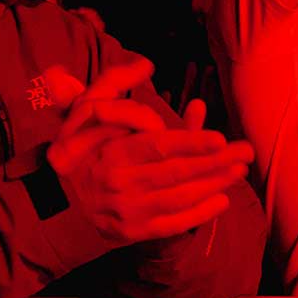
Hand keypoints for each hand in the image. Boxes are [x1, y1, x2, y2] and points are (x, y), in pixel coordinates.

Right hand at [42, 58, 251, 242]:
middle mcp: (120, 184)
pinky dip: (198, 214)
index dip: (190, 143)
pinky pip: (172, 225)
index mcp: (110, 153)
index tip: (218, 138)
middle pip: (175, 173)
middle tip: (245, 152)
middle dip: (215, 163)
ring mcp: (127, 212)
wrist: (51, 205)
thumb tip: (146, 63)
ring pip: (179, 198)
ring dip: (213, 185)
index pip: (157, 147)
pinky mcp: (133, 233)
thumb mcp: (84, 112)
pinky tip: (221, 201)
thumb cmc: (74, 151)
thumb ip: (112, 85)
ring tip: (238, 171)